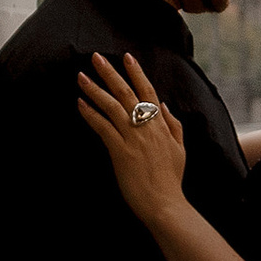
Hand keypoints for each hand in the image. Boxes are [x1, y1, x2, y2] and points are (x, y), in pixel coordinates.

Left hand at [75, 51, 187, 229]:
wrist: (164, 204)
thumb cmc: (171, 180)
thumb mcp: (180, 149)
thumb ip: (173, 125)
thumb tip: (163, 105)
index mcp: (161, 125)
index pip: (148, 92)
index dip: (137, 73)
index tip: (126, 57)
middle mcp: (147, 127)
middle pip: (126, 93)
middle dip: (110, 73)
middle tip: (95, 57)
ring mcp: (133, 138)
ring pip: (112, 106)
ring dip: (95, 89)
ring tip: (81, 77)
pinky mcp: (120, 151)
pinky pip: (103, 127)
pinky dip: (90, 114)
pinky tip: (80, 104)